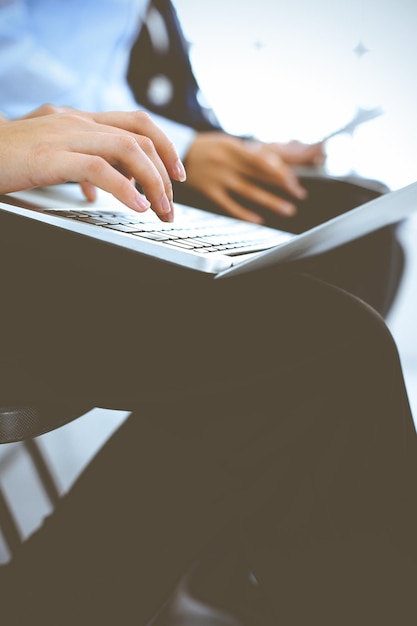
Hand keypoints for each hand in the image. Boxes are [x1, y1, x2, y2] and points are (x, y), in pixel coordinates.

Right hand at [0, 105, 185, 221]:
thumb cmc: (10, 157)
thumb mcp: (53, 157)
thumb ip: (80, 165)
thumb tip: (99, 190)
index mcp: (81, 120)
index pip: (137, 123)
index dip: (164, 148)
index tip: (175, 177)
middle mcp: (78, 121)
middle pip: (141, 136)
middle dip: (164, 172)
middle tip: (170, 203)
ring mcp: (65, 136)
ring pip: (128, 149)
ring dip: (152, 182)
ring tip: (159, 209)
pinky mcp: (50, 157)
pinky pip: (99, 169)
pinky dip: (125, 190)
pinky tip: (136, 207)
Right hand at [183, 132, 321, 222]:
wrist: (172, 153)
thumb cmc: (205, 148)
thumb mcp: (226, 143)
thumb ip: (247, 154)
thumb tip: (273, 165)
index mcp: (233, 148)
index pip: (263, 161)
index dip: (280, 172)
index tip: (294, 182)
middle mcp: (227, 162)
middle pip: (259, 176)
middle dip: (282, 186)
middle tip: (299, 195)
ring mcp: (217, 178)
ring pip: (249, 191)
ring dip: (270, 201)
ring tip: (287, 210)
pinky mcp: (208, 190)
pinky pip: (229, 205)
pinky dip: (244, 213)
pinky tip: (258, 220)